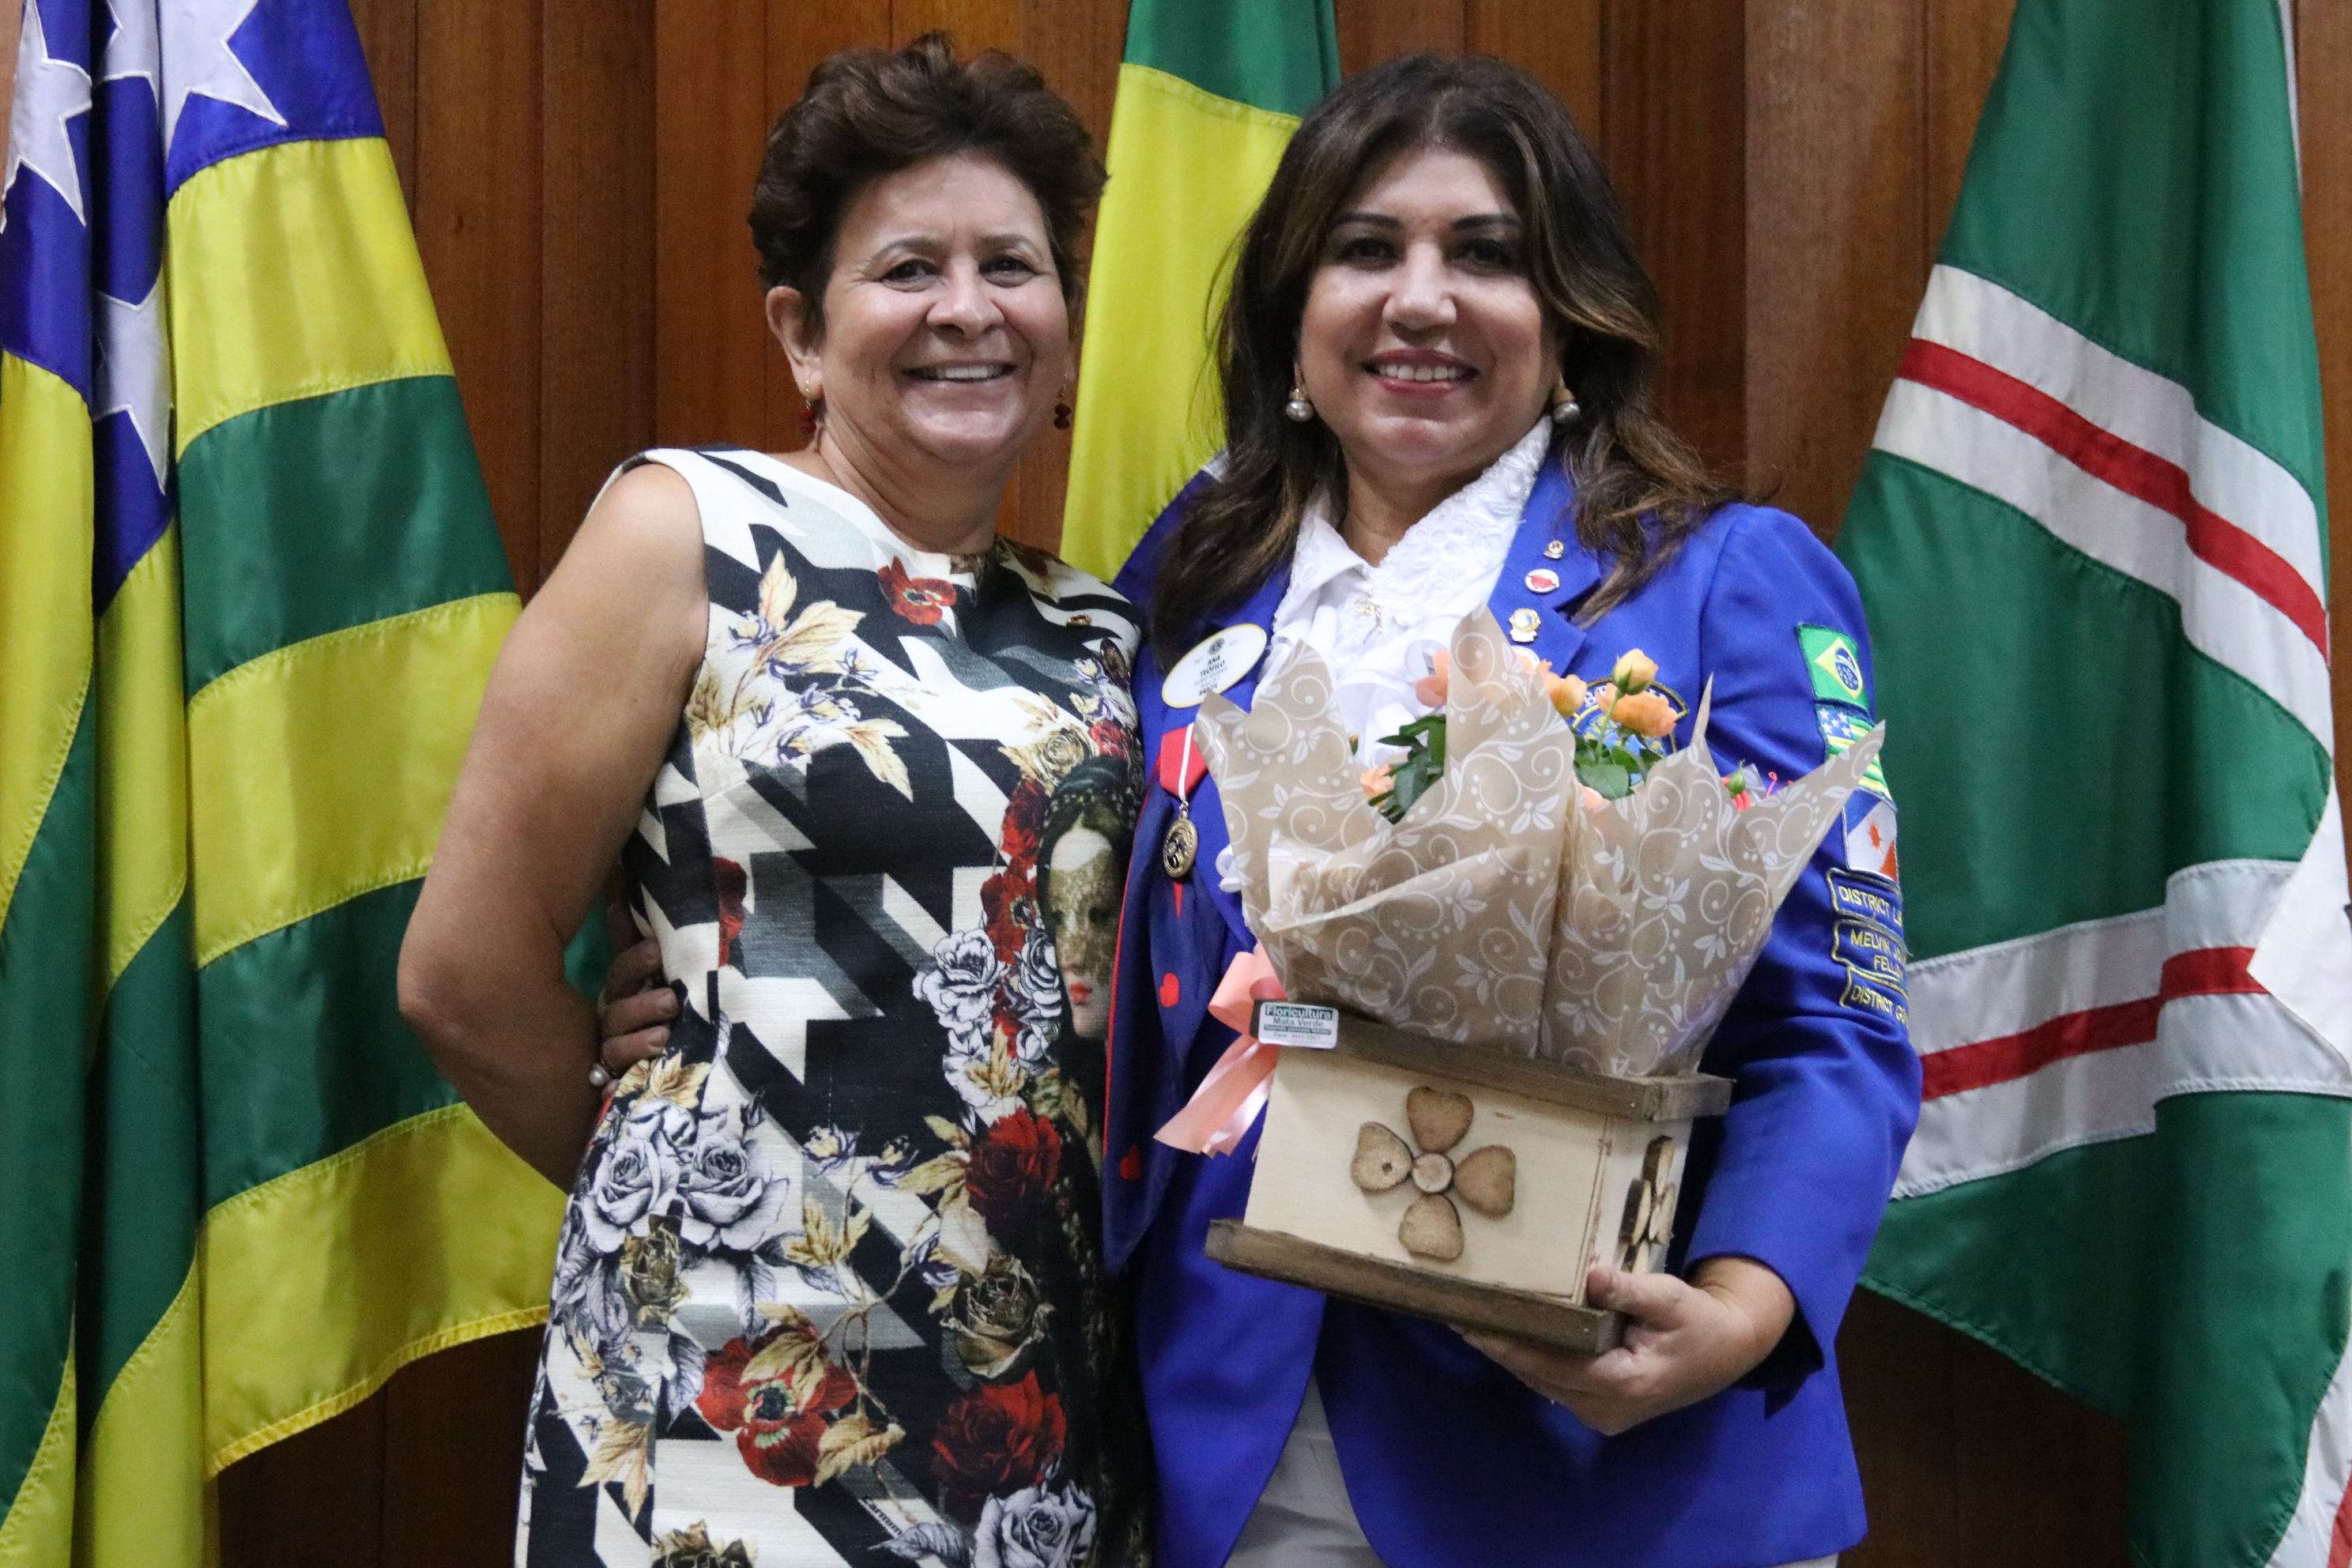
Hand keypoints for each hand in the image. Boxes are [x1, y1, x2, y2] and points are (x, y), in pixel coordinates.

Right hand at [595, 925, 675, 1077]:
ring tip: (663, 1037)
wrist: (643, 1062)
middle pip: (618, 1012)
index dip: (636, 961)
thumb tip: (625, 900)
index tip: (659, 950)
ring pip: (615, 1048)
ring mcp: (611, 1054)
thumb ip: (640, 945)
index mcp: (621, 993)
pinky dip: (615, 1087)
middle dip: (642, 1004)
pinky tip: (617, 1087)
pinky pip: (613, 1086)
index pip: (622, 974)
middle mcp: (611, 1022)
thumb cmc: (653, 1008)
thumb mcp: (652, 977)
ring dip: (637, 1042)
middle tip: (671, 999)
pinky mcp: (616, 1083)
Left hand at [1462, 1256, 1795, 1434]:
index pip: (1550, 1363)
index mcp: (1621, 1383)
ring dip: (1510, 1353)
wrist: (1727, 1353)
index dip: (1508, 1343)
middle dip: (1499, 1346)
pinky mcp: (1602, 1408)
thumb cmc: (1699, 1323)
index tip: (1471, 1323)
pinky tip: (1508, 1335)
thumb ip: (1631, 1290)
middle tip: (1458, 1314)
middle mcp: (1605, 1409)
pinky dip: (1531, 1359)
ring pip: (1543, 1381)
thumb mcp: (1672, 1299)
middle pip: (1538, 1374)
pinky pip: (1556, 1383)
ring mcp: (1603, 1414)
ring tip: (1473, 1321)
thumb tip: (1594, 1276)